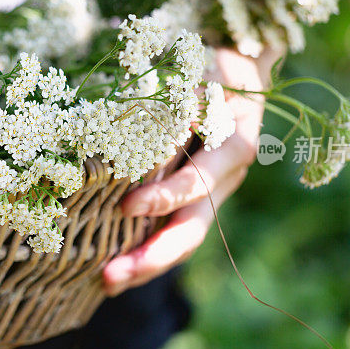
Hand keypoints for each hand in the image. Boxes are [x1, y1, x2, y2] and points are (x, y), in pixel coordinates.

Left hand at [103, 47, 281, 295]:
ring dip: (146, 263)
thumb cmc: (217, 66)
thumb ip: (179, 101)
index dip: (164, 198)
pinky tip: (116, 266)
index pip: (197, 182)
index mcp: (234, 148)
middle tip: (110, 276)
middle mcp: (226, 180)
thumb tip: (143, 131)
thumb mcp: (203, 72)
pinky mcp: (196, 199)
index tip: (127, 206)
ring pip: (182, 239)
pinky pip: (173, 231)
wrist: (242, 73)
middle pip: (192, 229)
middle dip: (153, 256)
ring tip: (107, 282)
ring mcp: (212, 194)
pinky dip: (146, 249)